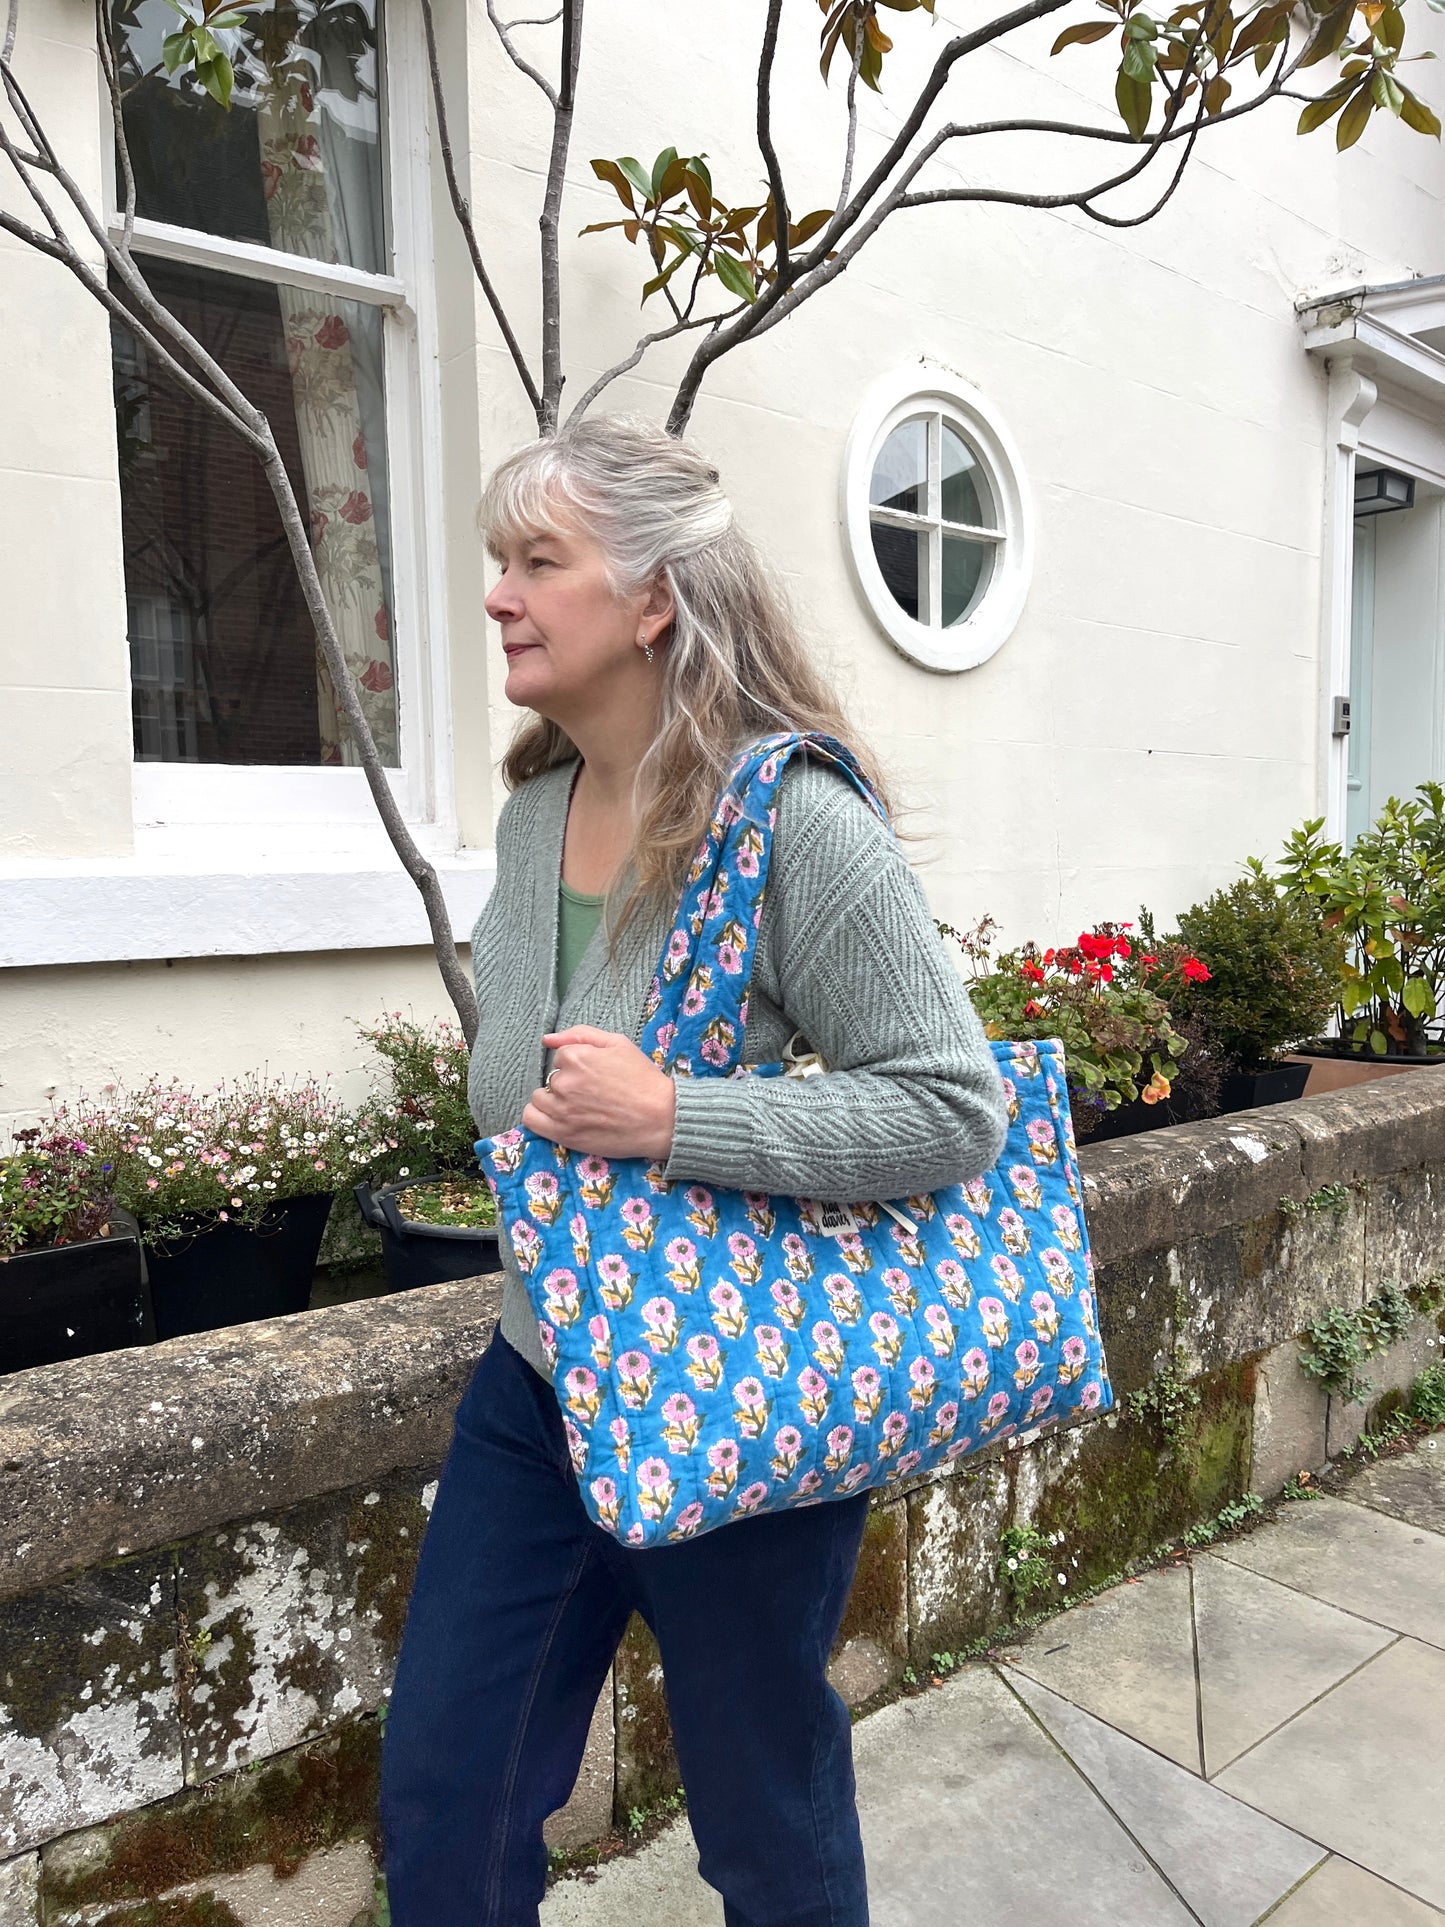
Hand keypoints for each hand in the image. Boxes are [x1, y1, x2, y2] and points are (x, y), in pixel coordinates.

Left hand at [524, 1026, 676, 1160]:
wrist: (661, 1118)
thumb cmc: (643, 1079)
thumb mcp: (618, 1044)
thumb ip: (580, 1035)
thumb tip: (548, 1039)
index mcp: (576, 1057)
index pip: (561, 1057)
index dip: (578, 1064)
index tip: (595, 1075)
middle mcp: (564, 1083)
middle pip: (551, 1078)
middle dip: (567, 1082)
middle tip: (590, 1092)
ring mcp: (562, 1110)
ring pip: (539, 1098)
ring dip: (553, 1099)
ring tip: (577, 1106)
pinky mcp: (563, 1133)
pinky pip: (532, 1120)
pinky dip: (539, 1116)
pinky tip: (557, 1116)